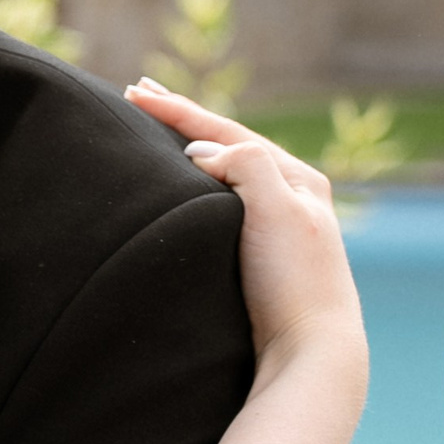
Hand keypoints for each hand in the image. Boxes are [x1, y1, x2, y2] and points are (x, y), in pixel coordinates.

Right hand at [125, 79, 364, 379]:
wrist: (309, 351)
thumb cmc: (293, 282)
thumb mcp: (275, 209)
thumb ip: (244, 165)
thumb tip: (201, 154)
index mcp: (297, 179)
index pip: (226, 131)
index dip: (178, 110)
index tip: (134, 92)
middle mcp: (290, 198)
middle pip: (227, 146)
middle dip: (183, 120)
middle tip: (141, 94)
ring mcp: (276, 229)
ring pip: (224, 175)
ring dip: (189, 150)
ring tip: (158, 134)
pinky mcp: (260, 260)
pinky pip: (221, 205)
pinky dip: (195, 186)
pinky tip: (183, 190)